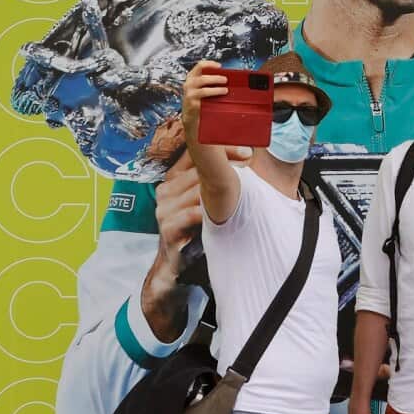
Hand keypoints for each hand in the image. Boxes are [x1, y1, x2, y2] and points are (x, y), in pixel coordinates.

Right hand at [141, 145, 250, 341]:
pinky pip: (191, 214)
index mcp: (174, 178)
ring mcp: (164, 209)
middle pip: (198, 169)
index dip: (220, 147)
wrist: (177, 267)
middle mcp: (166, 189)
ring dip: (220, 188)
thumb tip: (250, 155)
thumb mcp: (207, 200)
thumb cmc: (198, 230)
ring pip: (196, 190)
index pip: (195, 152)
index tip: (247, 150)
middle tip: (250, 161)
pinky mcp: (167, 228)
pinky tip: (224, 212)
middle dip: (226, 164)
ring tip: (244, 185)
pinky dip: (208, 211)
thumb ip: (218, 179)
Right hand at [181, 60, 226, 131]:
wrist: (191, 118)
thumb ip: (211, 82)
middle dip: (215, 78)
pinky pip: (204, 101)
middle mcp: (189, 84)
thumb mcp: (203, 88)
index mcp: (192, 77)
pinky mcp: (192, 104)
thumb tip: (228, 77)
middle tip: (226, 80)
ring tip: (225, 90)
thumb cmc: (201, 100)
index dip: (210, 64)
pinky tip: (220, 100)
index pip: (200, 66)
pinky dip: (213, 99)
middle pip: (202, 78)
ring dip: (216, 90)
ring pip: (204, 90)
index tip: (220, 66)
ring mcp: (190, 94)